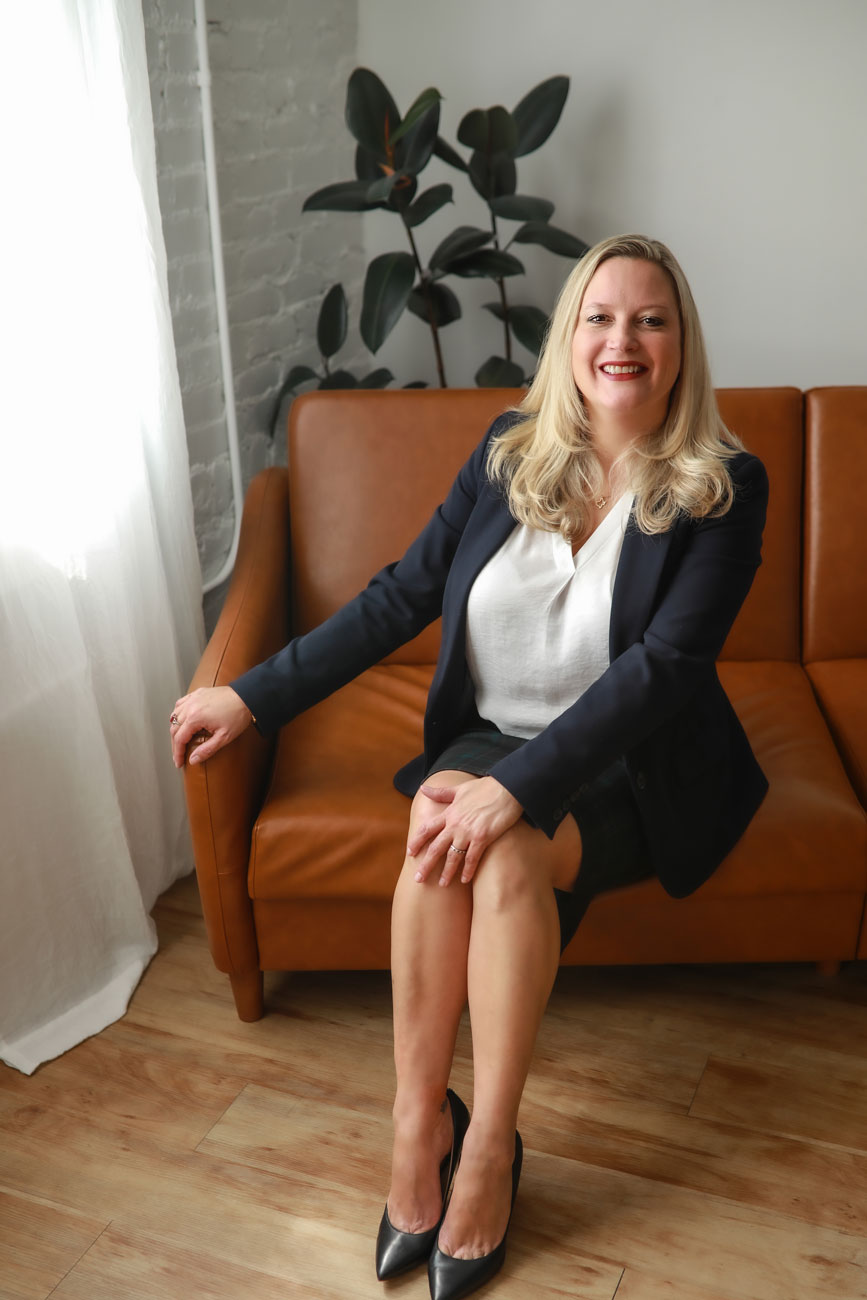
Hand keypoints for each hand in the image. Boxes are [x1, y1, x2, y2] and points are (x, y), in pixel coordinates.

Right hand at [169, 686, 252, 767]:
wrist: (247, 697)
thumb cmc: (238, 715)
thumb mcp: (224, 737)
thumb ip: (207, 750)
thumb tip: (193, 760)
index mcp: (195, 717)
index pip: (179, 739)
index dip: (177, 753)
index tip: (179, 762)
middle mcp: (191, 706)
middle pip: (174, 728)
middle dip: (175, 744)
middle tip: (178, 755)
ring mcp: (193, 698)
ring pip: (175, 716)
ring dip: (175, 729)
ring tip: (179, 741)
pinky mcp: (197, 694)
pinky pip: (181, 704)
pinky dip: (178, 713)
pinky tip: (181, 720)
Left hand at [407, 776, 522, 885]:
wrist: (507, 788)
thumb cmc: (485, 787)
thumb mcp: (460, 788)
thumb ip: (441, 792)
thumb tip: (423, 788)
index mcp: (449, 813)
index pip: (427, 829)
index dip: (417, 841)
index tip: (410, 852)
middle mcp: (455, 824)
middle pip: (436, 847)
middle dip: (426, 864)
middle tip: (418, 878)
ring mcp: (468, 832)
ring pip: (453, 856)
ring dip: (447, 872)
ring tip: (442, 885)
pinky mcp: (483, 838)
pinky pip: (472, 858)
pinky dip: (468, 870)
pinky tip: (464, 880)